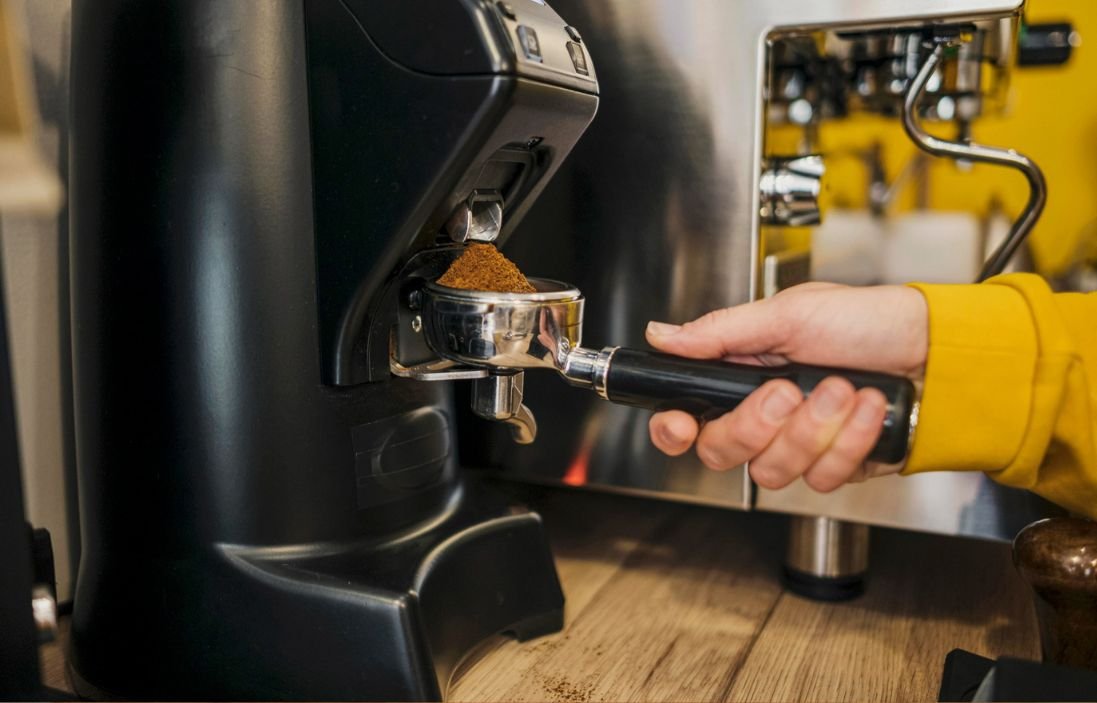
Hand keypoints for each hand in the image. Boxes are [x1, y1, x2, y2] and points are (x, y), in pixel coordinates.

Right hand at [646, 282, 927, 491]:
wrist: (933, 349)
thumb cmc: (867, 321)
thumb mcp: (788, 313)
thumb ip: (720, 332)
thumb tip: (662, 336)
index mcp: (740, 377)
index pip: (685, 419)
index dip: (674, 430)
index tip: (683, 424)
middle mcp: (763, 418)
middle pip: (721, 452)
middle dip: (756, 423)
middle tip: (788, 389)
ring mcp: (798, 446)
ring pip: (772, 471)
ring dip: (814, 428)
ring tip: (843, 387)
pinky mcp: (835, 466)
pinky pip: (823, 477)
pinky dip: (850, 439)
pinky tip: (867, 407)